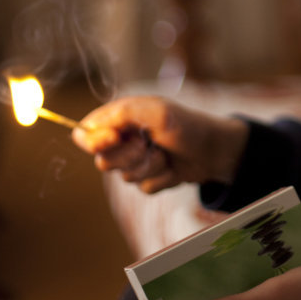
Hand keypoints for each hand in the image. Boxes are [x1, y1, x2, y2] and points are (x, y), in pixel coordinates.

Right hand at [72, 96, 248, 192]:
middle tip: (149, 144)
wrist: (215, 151)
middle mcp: (124, 138)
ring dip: (149, 167)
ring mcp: (136, 159)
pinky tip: (173, 168)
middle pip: (102, 160)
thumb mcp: (156, 112)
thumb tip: (87, 129)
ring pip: (123, 177)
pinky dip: (160, 179)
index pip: (85, 132)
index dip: (94, 140)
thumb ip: (120, 115)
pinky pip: (143, 187)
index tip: (114, 139)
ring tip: (166, 154)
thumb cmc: (187, 126)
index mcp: (121, 117)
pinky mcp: (149, 177)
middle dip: (129, 156)